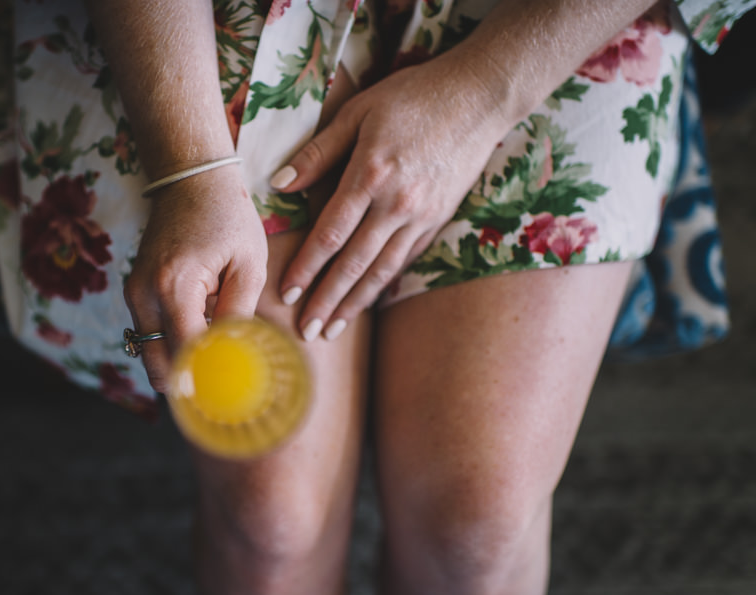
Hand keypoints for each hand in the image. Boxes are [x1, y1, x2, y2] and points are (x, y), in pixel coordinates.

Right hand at [124, 167, 267, 392]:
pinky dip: (173, 344)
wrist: (190, 179)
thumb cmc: (227, 217)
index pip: (185, 354)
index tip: (228, 396)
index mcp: (174, 286)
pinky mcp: (135, 294)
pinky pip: (151, 336)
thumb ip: (239, 314)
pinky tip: (202, 334)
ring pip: (152, 355)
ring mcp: (134, 295)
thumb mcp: (248, 264)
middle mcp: (144, 294)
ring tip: (215, 356)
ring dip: (180, 363)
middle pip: (159, 367)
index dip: (206, 381)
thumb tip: (235, 360)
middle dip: (188, 383)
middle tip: (222, 387)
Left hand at [273, 52, 513, 340]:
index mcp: (371, 175)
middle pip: (354, 264)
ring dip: (354, 304)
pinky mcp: (438, 219)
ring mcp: (421, 216)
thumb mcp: (358, 112)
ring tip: (332, 330)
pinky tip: (366, 301)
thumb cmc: (412, 96)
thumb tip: (279, 184)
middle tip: (305, 332)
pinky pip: (405, 260)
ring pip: (382, 270)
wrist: (479, 96)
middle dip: (327, 301)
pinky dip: (383, 284)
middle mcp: (397, 204)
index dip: (306, 268)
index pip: (330, 234)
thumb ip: (318, 152)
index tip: (287, 295)